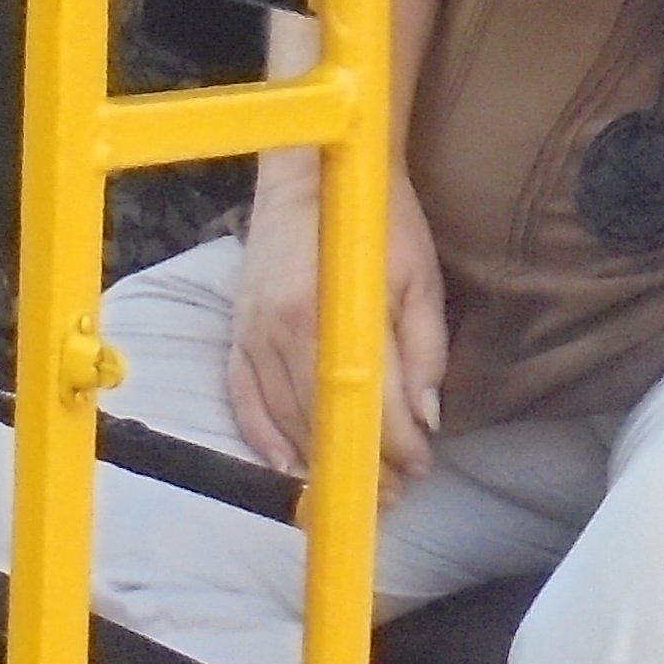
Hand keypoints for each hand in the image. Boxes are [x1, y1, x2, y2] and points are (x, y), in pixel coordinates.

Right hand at [225, 152, 448, 483]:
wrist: (312, 170)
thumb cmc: (375, 220)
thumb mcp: (419, 277)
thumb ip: (424, 350)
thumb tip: (426, 419)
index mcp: (334, 315)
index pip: (368, 404)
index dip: (398, 445)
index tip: (422, 466)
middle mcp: (284, 332)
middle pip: (322, 422)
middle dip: (361, 464)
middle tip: (394, 492)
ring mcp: (253, 334)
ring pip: (282, 420)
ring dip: (319, 461)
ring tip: (354, 487)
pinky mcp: (236, 332)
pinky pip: (242, 398)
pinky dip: (262, 438)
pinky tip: (287, 468)